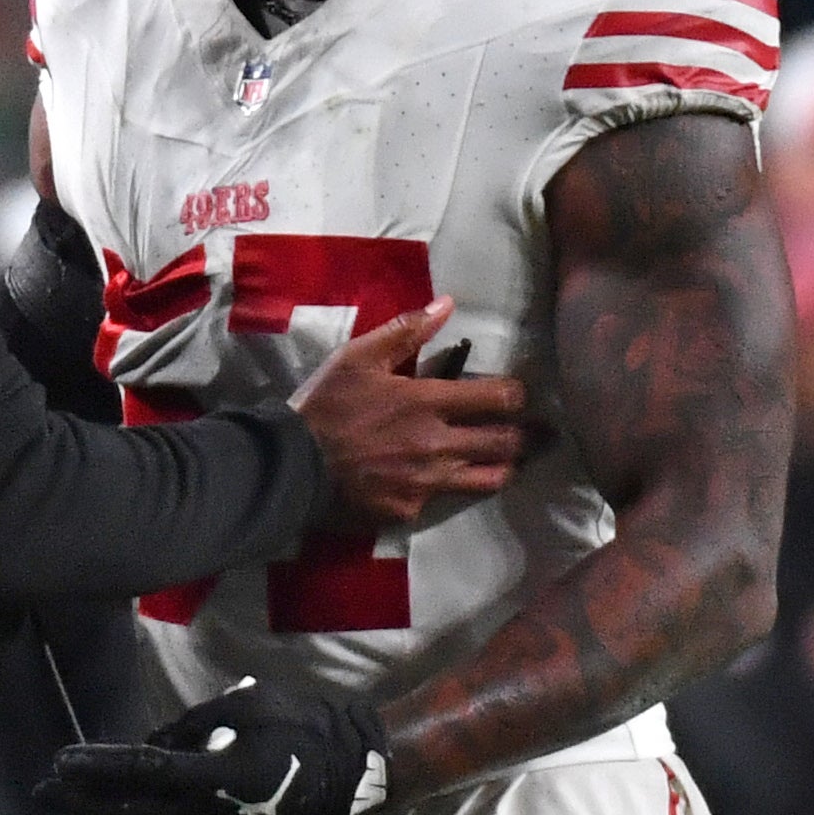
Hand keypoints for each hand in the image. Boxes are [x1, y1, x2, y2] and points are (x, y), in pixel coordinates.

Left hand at [36, 677, 387, 814]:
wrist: (356, 773)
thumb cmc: (306, 728)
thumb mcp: (249, 706)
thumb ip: (196, 722)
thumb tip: (156, 740)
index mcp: (213, 776)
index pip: (140, 769)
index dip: (97, 766)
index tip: (60, 760)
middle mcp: (206, 810)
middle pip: (130, 808)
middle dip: (83, 801)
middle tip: (41, 792)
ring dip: (104, 811)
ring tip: (68, 799)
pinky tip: (119, 806)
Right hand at [289, 297, 525, 526]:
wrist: (293, 465)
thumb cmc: (326, 405)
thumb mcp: (357, 357)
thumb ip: (405, 331)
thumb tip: (447, 304)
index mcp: (426, 402)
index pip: (498, 398)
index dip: (516, 394)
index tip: (516, 393)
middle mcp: (437, 444)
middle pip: (504, 443)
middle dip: (520, 434)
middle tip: (520, 430)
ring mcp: (426, 482)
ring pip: (488, 479)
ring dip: (501, 467)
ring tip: (502, 461)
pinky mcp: (411, 510)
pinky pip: (442, 500)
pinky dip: (446, 489)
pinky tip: (439, 482)